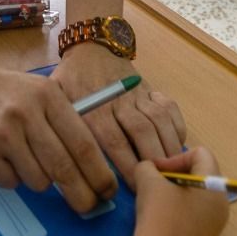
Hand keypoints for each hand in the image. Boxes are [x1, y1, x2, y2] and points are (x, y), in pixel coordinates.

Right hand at [0, 62, 116, 212]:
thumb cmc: (12, 95)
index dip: (99, 173)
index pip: (82, 144)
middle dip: (81, 194)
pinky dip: (12, 177)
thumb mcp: (43, 95)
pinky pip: (10, 182)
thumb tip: (98, 170)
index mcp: (47, 97)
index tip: (108, 191)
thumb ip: (68, 124)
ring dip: (39, 179)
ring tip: (26, 157)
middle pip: (63, 168)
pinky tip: (3, 156)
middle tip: (88, 206)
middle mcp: (24, 113)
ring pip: (37, 180)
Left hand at [53, 45, 185, 186]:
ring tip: (173, 171)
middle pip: (141, 132)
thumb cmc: (72, 81)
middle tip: (159, 185)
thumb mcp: (59, 102)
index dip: (128, 166)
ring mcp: (138, 93)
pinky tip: (177, 146)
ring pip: (160, 121)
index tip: (135, 188)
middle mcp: (118, 101)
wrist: (92, 47)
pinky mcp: (152, 88)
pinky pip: (171, 108)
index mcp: (94, 108)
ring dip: (169, 148)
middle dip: (152, 161)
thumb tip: (67, 167)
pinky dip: (177, 128)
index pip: (114, 141)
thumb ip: (64, 130)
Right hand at [133, 147, 229, 235]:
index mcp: (214, 186)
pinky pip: (191, 215)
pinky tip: (156, 220)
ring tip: (151, 202)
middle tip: (152, 184)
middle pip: (199, 175)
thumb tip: (148, 170)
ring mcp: (213, 225)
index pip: (201, 154)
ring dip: (171, 193)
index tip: (156, 171)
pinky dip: (174, 211)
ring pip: (193, 196)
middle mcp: (220, 205)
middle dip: (173, 175)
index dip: (176, 157)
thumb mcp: (149, 182)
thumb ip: (147, 167)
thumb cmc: (160, 217)